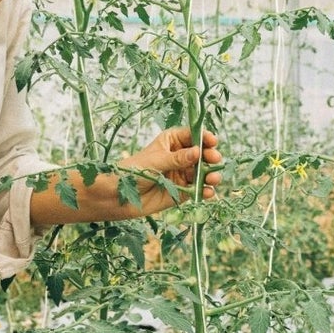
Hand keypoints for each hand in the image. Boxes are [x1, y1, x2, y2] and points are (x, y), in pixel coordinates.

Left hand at [108, 128, 224, 217]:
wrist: (119, 196)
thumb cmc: (133, 171)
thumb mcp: (156, 161)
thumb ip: (177, 159)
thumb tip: (198, 152)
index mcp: (172, 141)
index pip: (192, 136)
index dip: (204, 137)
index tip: (212, 141)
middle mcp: (179, 157)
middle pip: (201, 154)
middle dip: (210, 157)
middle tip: (214, 159)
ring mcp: (182, 174)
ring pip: (202, 172)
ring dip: (211, 175)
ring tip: (213, 179)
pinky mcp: (182, 191)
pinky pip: (197, 189)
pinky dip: (205, 191)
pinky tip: (207, 192)